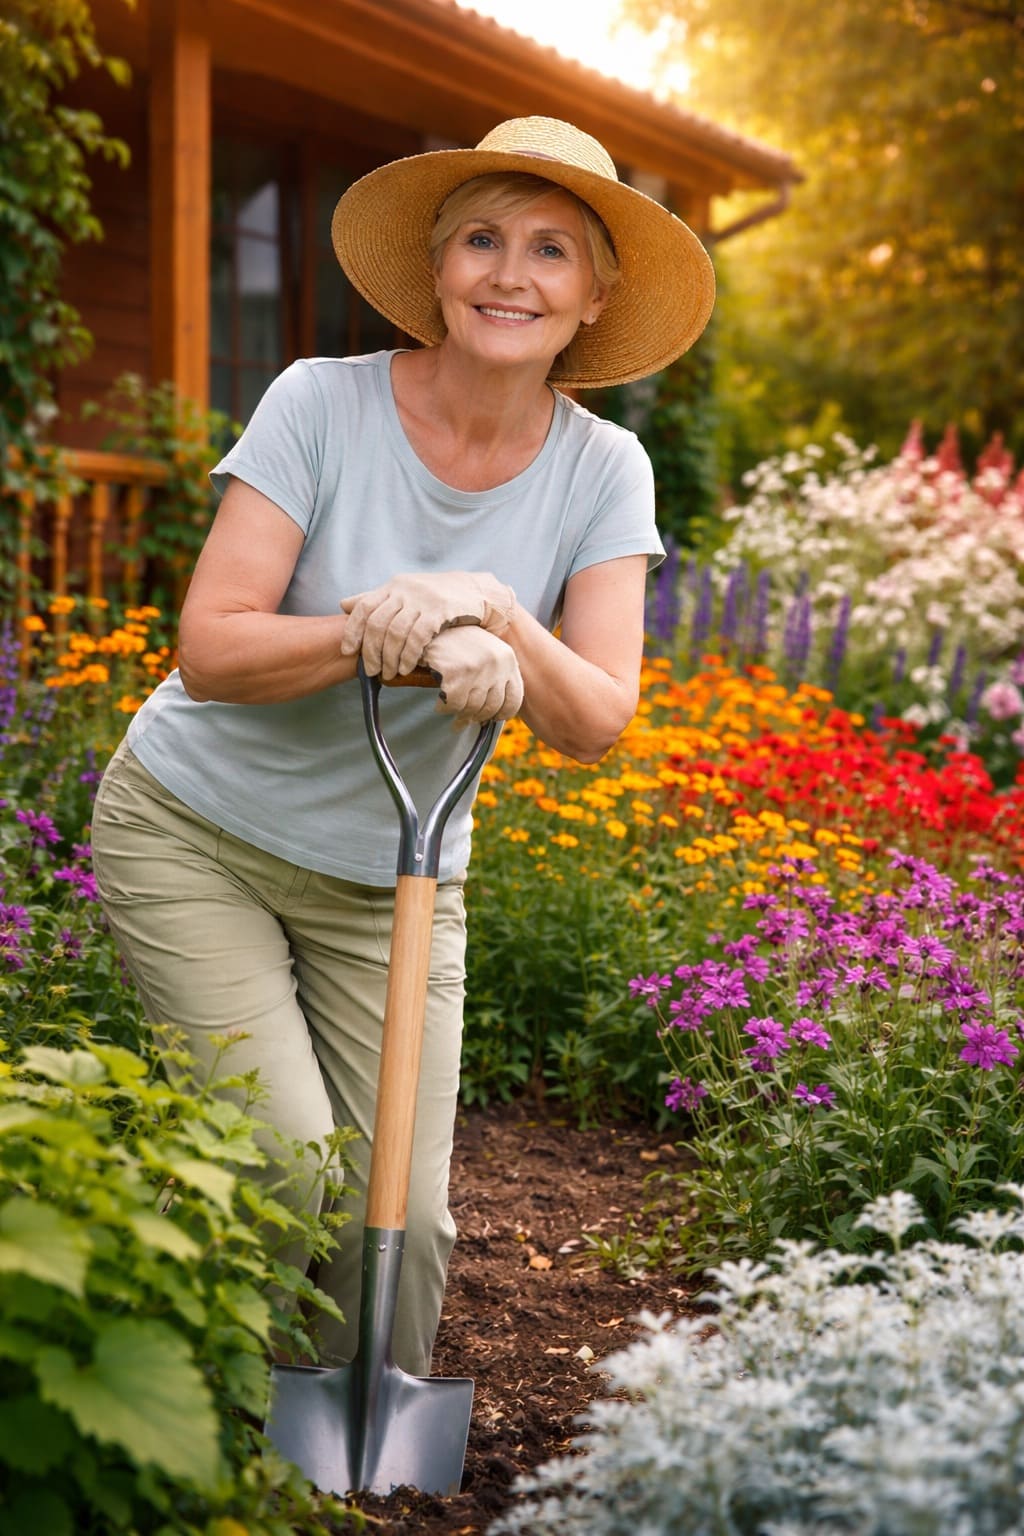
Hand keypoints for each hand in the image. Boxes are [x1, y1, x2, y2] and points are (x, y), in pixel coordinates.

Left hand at [340, 571, 515, 678]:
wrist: (474, 591)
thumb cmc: (435, 596)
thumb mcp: (404, 592)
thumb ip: (376, 599)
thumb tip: (343, 604)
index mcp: (393, 586)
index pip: (364, 607)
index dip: (353, 630)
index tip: (348, 651)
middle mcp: (405, 590)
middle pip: (378, 623)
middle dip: (371, 651)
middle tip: (371, 670)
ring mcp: (422, 599)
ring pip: (396, 633)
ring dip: (389, 658)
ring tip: (389, 673)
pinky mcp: (439, 610)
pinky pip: (417, 637)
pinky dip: (408, 656)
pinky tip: (406, 668)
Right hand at [422, 627, 523, 726]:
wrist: (433, 625)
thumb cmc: (458, 643)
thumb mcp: (485, 654)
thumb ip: (494, 680)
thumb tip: (490, 717)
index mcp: (508, 659)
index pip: (514, 699)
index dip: (502, 714)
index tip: (490, 718)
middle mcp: (497, 664)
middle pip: (491, 707)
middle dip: (476, 716)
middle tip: (464, 720)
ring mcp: (477, 669)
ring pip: (472, 708)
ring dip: (459, 713)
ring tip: (450, 709)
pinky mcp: (456, 674)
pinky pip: (453, 705)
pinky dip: (444, 708)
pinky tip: (439, 704)